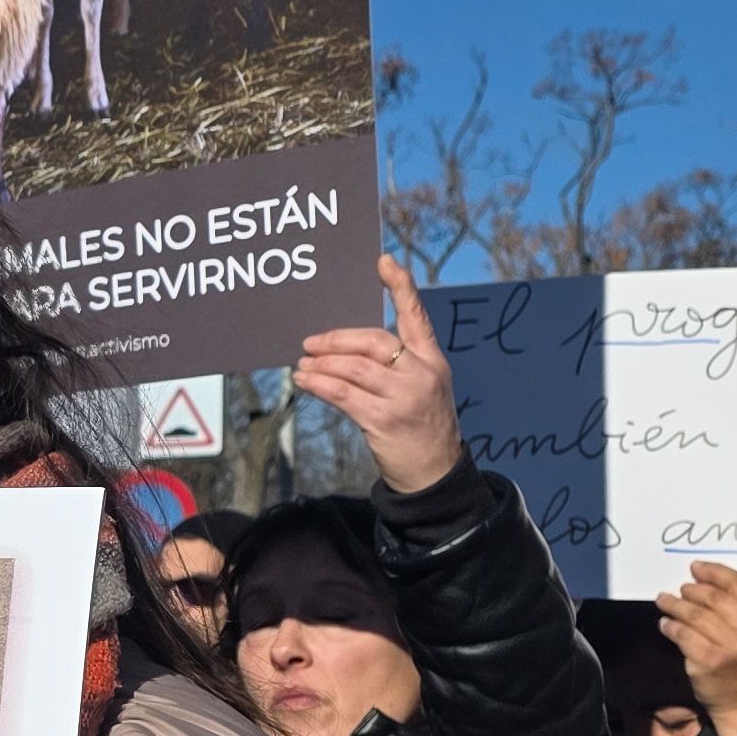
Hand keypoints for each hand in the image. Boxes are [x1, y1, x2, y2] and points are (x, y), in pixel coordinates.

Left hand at [292, 257, 466, 497]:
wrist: (434, 474)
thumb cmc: (421, 426)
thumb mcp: (422, 388)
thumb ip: (396, 364)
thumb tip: (345, 347)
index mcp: (433, 360)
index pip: (416, 316)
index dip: (400, 287)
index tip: (383, 261)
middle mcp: (421, 374)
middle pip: (373, 341)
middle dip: (336, 339)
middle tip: (310, 342)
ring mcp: (404, 397)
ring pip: (353, 367)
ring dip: (321, 363)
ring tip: (302, 364)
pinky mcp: (383, 419)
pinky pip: (342, 393)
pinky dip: (318, 384)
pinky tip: (305, 380)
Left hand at [658, 559, 736, 735]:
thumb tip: (706, 580)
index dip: (717, 573)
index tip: (697, 568)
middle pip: (715, 598)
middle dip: (693, 590)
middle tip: (682, 588)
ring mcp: (731, 645)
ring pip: (696, 614)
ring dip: (675, 605)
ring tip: (664, 601)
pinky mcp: (709, 659)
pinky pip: (683, 634)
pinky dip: (670, 626)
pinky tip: (665, 624)